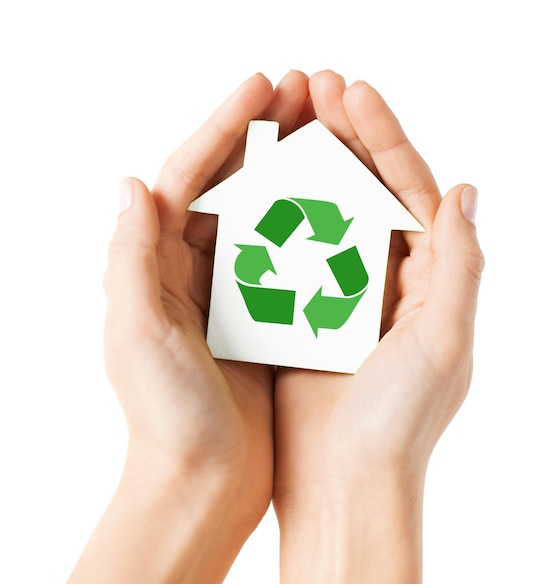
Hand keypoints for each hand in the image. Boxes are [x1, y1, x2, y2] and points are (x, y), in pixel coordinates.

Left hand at [46, 71, 313, 583]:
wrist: (203, 484)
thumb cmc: (167, 418)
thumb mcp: (138, 335)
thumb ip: (130, 259)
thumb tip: (132, 183)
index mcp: (156, 267)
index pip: (187, 178)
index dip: (223, 128)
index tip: (263, 88)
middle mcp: (190, 272)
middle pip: (229, 186)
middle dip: (264, 136)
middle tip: (304, 92)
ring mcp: (232, 293)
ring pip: (265, 216)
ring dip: (294, 174)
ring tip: (329, 133)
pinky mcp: (265, 320)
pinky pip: (292, 260)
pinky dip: (313, 229)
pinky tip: (344, 205)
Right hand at [272, 71, 483, 583]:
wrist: (344, 485)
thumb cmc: (398, 423)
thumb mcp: (444, 341)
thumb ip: (461, 265)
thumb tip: (466, 190)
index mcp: (429, 280)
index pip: (411, 190)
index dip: (385, 138)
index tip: (351, 93)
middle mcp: (389, 280)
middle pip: (366, 191)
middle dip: (343, 136)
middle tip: (310, 87)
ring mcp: (342, 293)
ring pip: (324, 213)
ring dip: (306, 165)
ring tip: (283, 120)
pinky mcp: (302, 313)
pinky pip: (289, 253)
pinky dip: (276, 216)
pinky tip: (255, 184)